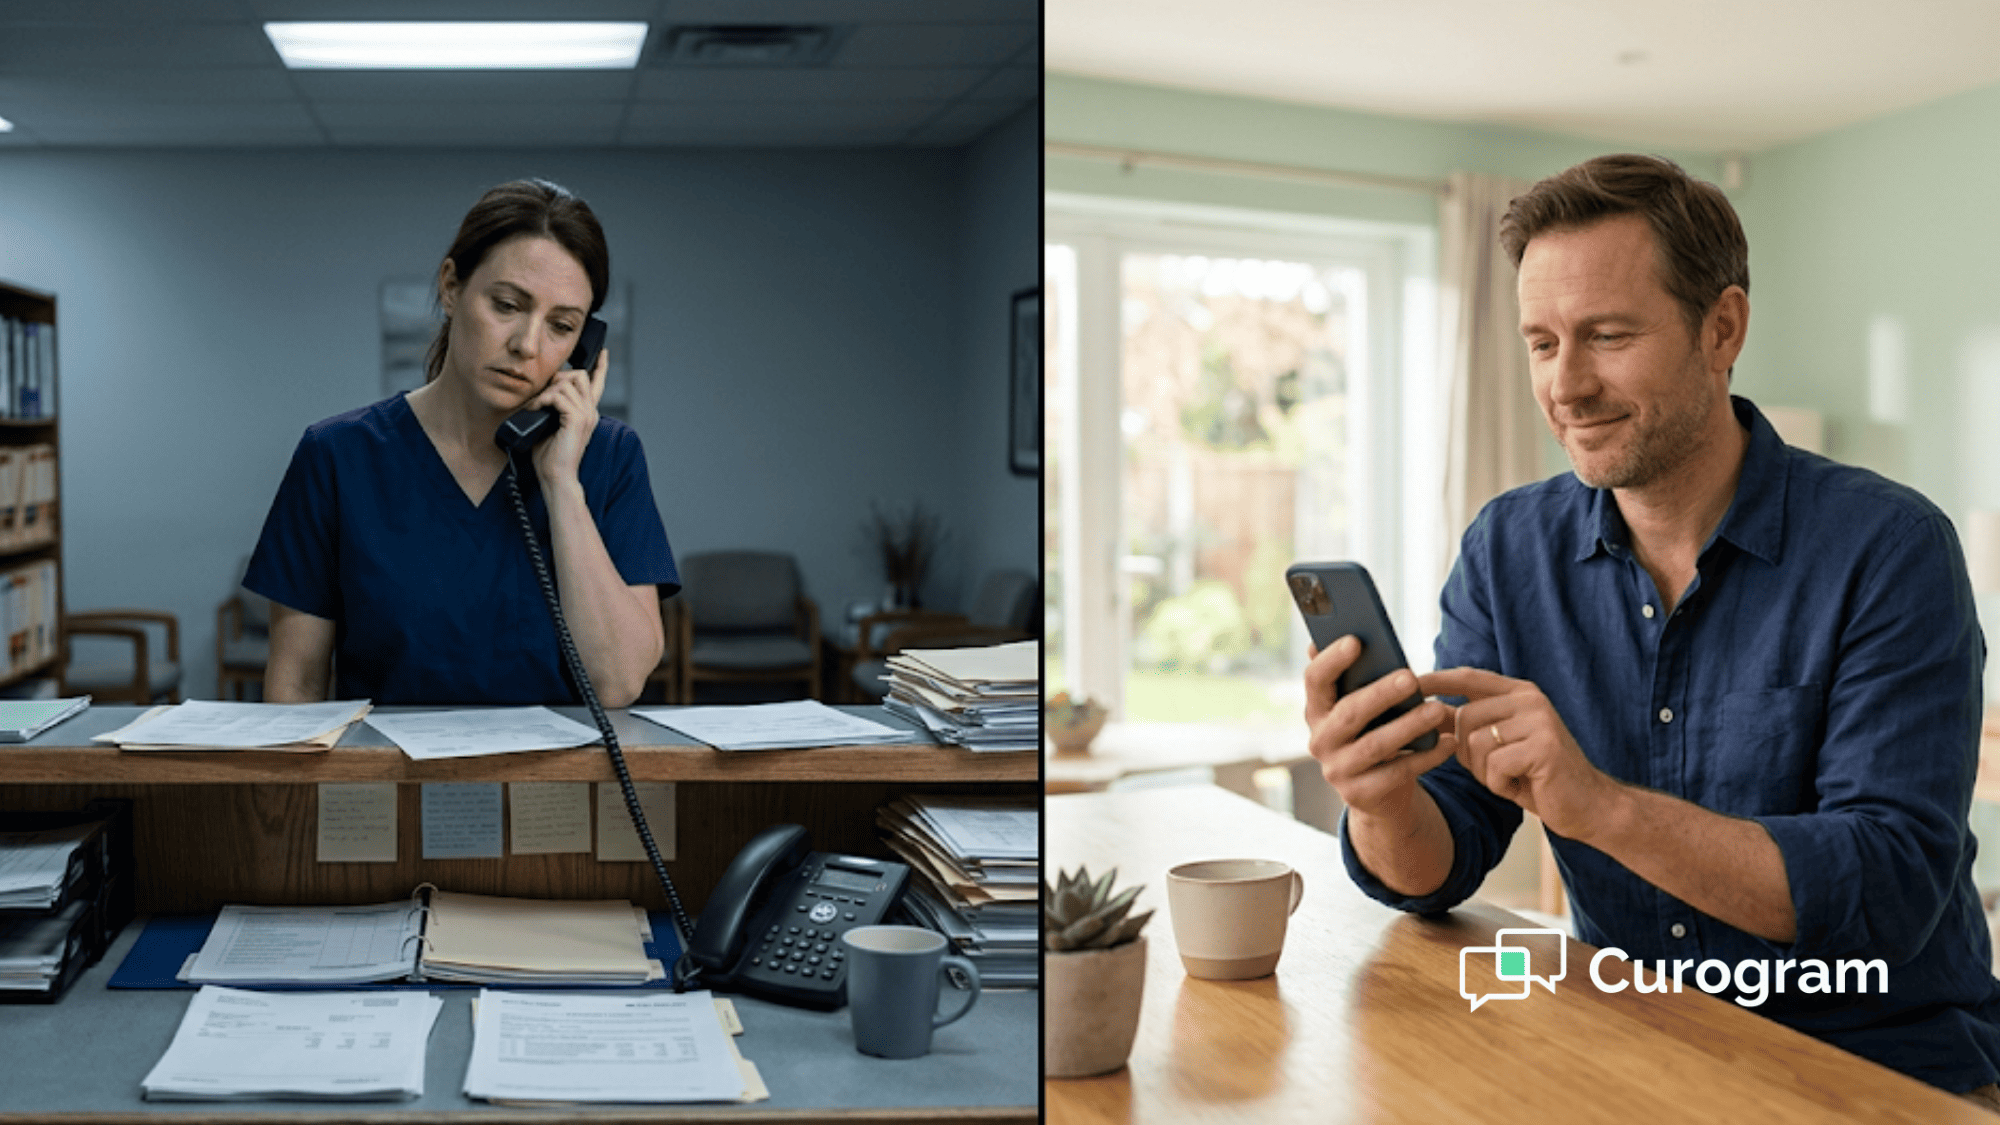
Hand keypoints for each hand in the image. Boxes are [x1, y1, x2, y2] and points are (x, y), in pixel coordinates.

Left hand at [529, 345, 607, 485]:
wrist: (556, 477)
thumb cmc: (550, 458)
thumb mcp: (550, 426)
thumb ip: (551, 409)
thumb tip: (539, 394)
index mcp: (587, 413)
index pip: (597, 384)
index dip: (600, 366)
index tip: (603, 353)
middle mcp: (591, 412)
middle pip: (579, 375)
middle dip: (557, 377)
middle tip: (542, 395)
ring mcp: (586, 415)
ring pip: (567, 383)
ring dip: (545, 392)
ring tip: (535, 407)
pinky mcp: (577, 420)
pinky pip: (558, 396)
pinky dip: (543, 400)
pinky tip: (536, 410)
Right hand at [1304, 635, 1455, 819]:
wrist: (1379, 792)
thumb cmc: (1374, 732)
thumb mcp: (1364, 707)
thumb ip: (1359, 679)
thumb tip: (1354, 637)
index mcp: (1317, 710)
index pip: (1315, 681)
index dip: (1331, 661)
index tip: (1355, 640)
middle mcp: (1320, 740)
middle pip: (1348, 714)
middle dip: (1380, 694)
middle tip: (1410, 677)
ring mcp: (1338, 770)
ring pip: (1375, 745)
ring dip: (1409, 726)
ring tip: (1438, 710)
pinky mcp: (1361, 794)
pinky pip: (1398, 773)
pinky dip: (1427, 757)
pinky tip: (1449, 742)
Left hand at [1420, 667, 1621, 840]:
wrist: (1588, 806)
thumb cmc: (1538, 777)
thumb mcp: (1500, 746)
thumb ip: (1471, 726)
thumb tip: (1425, 712)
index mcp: (1520, 694)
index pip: (1470, 677)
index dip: (1437, 679)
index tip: (1407, 682)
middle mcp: (1530, 700)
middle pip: (1464, 718)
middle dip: (1466, 754)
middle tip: (1494, 770)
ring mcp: (1539, 721)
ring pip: (1476, 743)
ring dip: (1484, 772)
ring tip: (1511, 777)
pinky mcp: (1544, 747)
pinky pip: (1494, 765)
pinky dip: (1499, 784)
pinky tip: (1522, 785)